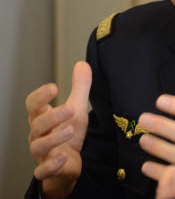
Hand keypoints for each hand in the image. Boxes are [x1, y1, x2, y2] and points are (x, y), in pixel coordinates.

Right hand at [26, 61, 91, 197]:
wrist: (68, 164)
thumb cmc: (68, 134)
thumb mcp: (76, 108)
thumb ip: (79, 87)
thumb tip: (82, 63)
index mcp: (43, 118)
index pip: (33, 105)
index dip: (40, 96)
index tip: (53, 87)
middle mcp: (38, 134)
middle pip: (37, 124)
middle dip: (52, 116)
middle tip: (70, 109)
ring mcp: (42, 153)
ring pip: (38, 146)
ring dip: (53, 138)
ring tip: (71, 130)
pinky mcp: (48, 170)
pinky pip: (43, 170)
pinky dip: (51, 165)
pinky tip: (62, 157)